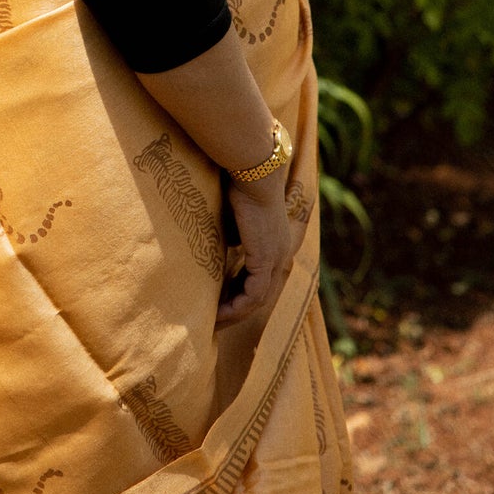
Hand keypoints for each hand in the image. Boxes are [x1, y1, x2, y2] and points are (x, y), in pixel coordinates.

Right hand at [217, 167, 302, 326]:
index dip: (238, 293)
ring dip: (235, 314)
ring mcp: (276, 259)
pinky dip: (236, 307)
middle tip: (214, 321)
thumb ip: (231, 235)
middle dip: (236, 311)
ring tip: (213, 322)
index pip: (258, 279)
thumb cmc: (239, 183)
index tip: (217, 302)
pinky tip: (218, 312)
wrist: (254, 171)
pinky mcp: (266, 260)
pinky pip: (253, 295)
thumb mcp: (233, 216)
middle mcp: (280, 255)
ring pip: (258, 301)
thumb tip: (218, 247)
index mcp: (274, 244)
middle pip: (260, 295)